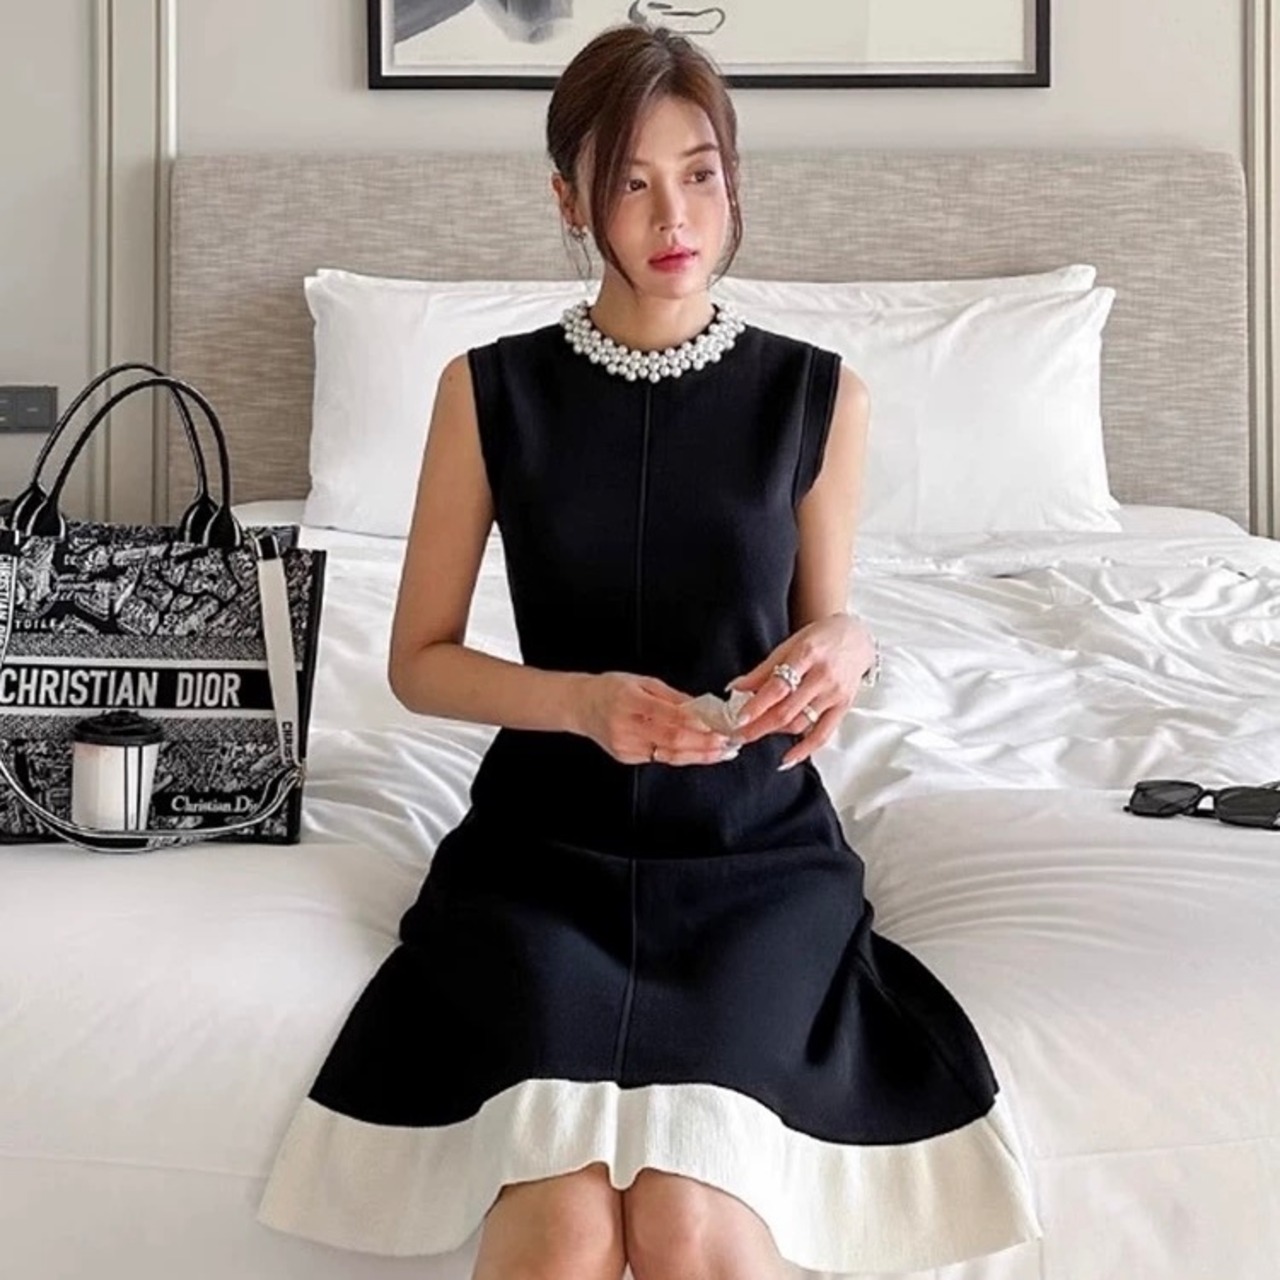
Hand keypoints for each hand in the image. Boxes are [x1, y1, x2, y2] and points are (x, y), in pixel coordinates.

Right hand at [571, 672, 737, 765]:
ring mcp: (625, 746)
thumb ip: (672, 697)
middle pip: (672, 741)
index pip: (670, 718)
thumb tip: (703, 708)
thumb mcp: (643, 682)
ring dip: (698, 755)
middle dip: (704, 745)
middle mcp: (625, 727)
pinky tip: (699, 753)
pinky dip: (681, 756)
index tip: (719, 727)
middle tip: (728, 744)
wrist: (581, 706)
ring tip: (721, 753)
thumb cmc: (612, 689)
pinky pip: (658, 758)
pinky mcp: (626, 757)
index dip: (697, 725)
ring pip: (668, 755)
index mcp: (629, 702)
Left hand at [724, 614, 874, 769]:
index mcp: (807, 655)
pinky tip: (787, 759)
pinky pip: (822, 735)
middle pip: (787, 710)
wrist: (857, 638)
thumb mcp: (789, 645)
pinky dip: (803, 750)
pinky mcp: (844, 708)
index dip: (757, 705)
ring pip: (800, 724)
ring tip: (754, 734)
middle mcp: (823, 676)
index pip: (778, 686)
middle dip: (758, 727)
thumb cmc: (820, 639)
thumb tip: (736, 688)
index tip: (739, 718)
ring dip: (774, 733)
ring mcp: (835, 695)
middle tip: (737, 735)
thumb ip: (764, 669)